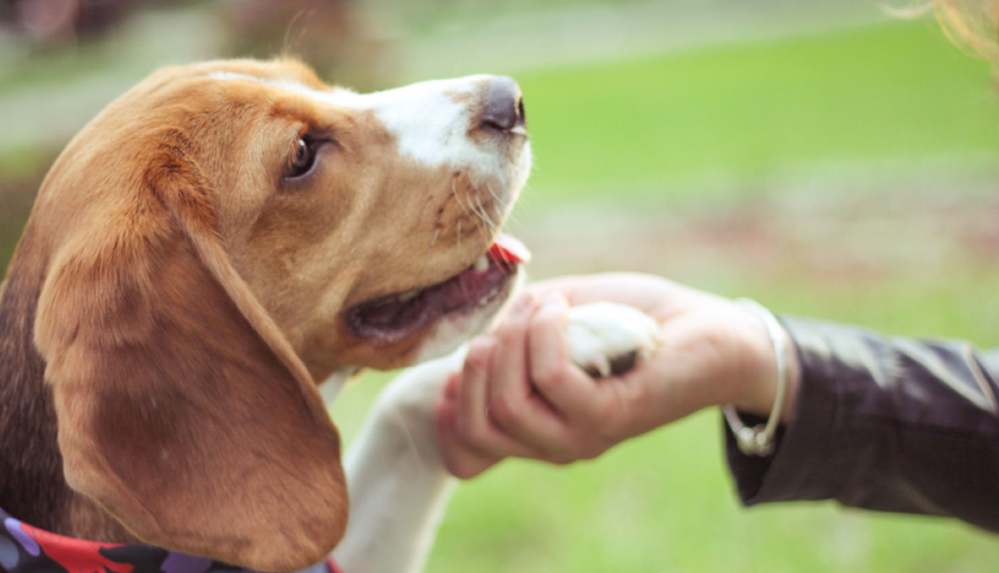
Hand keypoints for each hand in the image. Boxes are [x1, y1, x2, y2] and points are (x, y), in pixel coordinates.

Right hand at [435, 272, 799, 478]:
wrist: (702, 328)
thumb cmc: (624, 320)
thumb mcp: (547, 323)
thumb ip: (506, 335)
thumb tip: (468, 340)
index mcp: (533, 428)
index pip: (465, 453)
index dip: (446, 409)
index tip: (466, 360)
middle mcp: (552, 443)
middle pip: (478, 426)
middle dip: (476, 365)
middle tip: (508, 324)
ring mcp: (579, 436)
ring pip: (509, 405)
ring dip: (514, 342)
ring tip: (545, 308)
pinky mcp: (609, 416)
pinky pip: (552, 377)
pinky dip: (547, 332)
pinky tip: (564, 309)